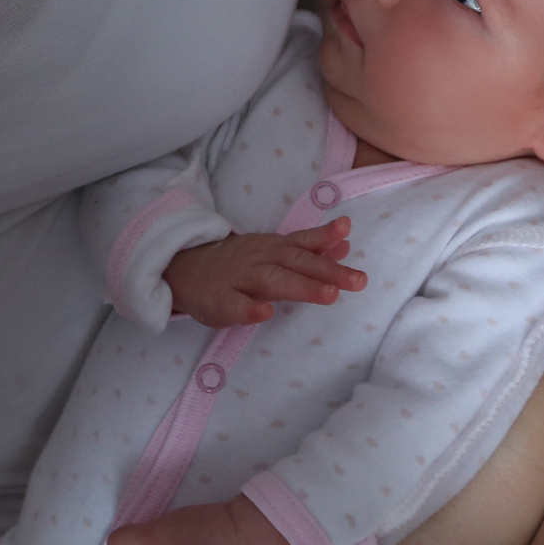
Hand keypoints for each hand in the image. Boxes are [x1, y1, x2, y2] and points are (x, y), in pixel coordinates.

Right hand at [163, 223, 361, 327]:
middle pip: (295, 263)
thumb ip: (308, 251)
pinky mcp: (220, 301)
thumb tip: (345, 245)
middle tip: (358, 280)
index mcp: (273, 248)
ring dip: (301, 287)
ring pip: (271, 281)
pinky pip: (234, 305)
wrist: (185, 270)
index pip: (302, 242)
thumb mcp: (273, 251)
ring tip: (328, 294)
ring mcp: (239, 279)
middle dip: (328, 271)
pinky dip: (250, 309)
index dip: (325, 237)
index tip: (347, 231)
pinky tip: (265, 313)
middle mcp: (259, 259)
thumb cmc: (239, 264)